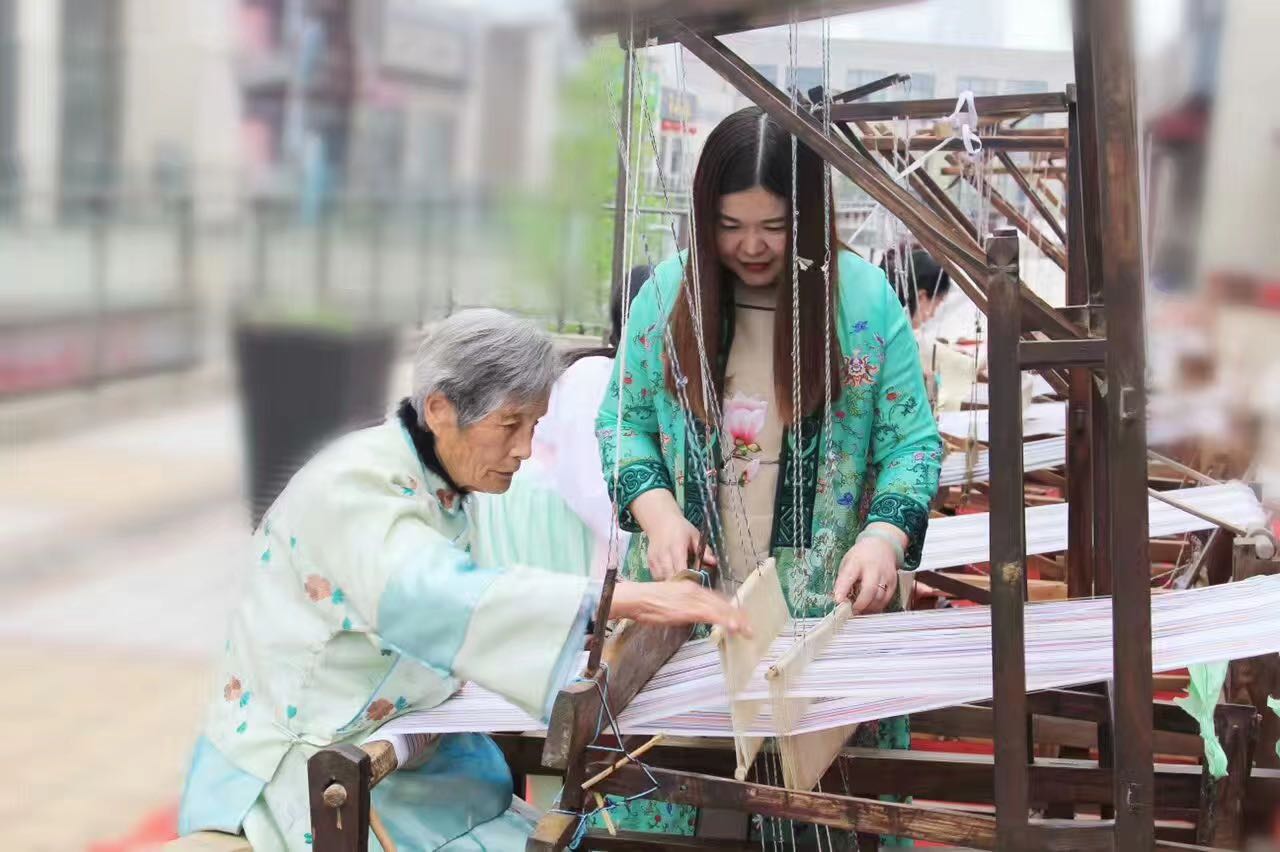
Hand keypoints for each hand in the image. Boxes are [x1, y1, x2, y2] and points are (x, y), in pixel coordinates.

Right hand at [610, 580, 750, 636]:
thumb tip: (692, 613)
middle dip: (737, 615)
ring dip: (735, 620)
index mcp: (691, 588)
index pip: (715, 598)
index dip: (728, 608)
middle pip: (721, 603)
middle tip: (749, 626)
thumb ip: (684, 605)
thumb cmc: (648, 601)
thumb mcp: (671, 600)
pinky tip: (734, 627)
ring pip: (719, 608)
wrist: (637, 598)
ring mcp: (693, 599)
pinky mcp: (689, 609)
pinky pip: (711, 615)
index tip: (739, 616)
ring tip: (747, 630)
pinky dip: (724, 620)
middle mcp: (695, 591)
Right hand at [630, 490, 716, 579]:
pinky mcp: (650, 562)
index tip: (696, 582)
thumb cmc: (681, 529)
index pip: (681, 570)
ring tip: (681, 581)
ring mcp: (655, 559)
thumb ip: (705, 550)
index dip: (689, 579)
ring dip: (672, 583)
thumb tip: (713, 562)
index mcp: (677, 547)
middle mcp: (664, 554)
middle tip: (690, 584)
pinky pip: (657, 577)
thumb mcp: (695, 536)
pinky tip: (672, 577)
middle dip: (681, 583)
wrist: (661, 521)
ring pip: (663, 580)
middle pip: (671, 577)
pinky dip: (664, 580)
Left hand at [833, 535, 900, 614]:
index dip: (842, 589)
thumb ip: (843, 579)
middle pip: (869, 590)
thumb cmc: (861, 556)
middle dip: (860, 604)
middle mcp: (873, 568)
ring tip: (860, 612)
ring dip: (868, 608)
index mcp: (857, 561)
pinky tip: (870, 609)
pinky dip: (877, 607)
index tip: (838, 600)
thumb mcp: (848, 562)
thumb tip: (839, 599)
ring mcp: (886, 576)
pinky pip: (886, 599)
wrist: (882, 545)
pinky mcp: (894, 582)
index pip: (849, 576)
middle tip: (852, 611)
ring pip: (879, 597)